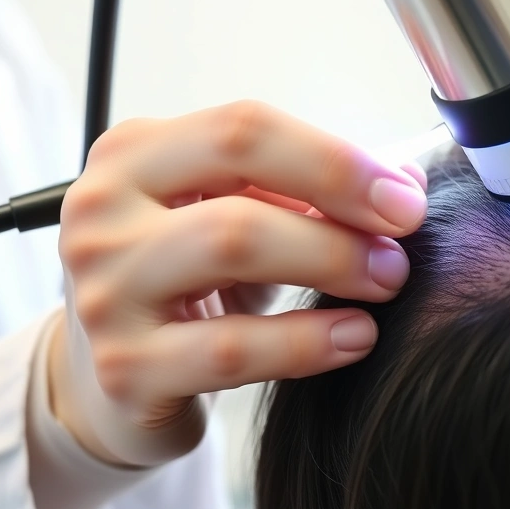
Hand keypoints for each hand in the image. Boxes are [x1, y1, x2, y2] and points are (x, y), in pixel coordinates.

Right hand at [52, 100, 427, 465]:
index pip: (244, 129)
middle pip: (239, 182)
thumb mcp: (233, 216)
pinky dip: (307, 341)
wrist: (115, 379)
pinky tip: (355, 336)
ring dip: (330, 262)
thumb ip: (307, 189)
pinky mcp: (123, 368)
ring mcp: (105, 290)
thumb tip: (406, 180)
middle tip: (400, 246)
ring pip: (232, 248)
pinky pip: (231, 349)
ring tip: (385, 282)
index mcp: (135, 154)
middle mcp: (103, 211)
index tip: (404, 197)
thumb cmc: (188, 282)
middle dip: (340, 211)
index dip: (336, 160)